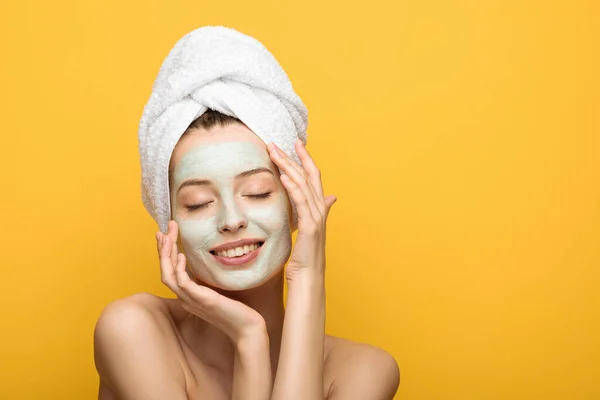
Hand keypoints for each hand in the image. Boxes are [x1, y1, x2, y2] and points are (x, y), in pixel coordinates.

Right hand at [156, 221, 265, 342]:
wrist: (246, 329)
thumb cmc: (235, 311)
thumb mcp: (217, 292)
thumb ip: (207, 282)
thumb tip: (203, 266)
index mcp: (188, 296)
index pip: (170, 272)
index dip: (165, 254)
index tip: (165, 235)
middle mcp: (186, 298)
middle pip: (164, 272)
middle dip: (162, 249)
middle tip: (162, 230)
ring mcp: (192, 300)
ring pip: (168, 276)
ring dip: (166, 255)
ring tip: (167, 237)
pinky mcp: (202, 300)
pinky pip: (183, 283)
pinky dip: (179, 269)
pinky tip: (181, 255)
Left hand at [267, 139, 336, 281]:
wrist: (307, 277)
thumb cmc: (305, 255)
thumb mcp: (308, 228)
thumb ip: (313, 211)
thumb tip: (329, 198)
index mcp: (319, 207)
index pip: (313, 176)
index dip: (305, 158)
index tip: (295, 143)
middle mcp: (320, 209)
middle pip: (308, 175)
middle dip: (293, 157)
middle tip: (276, 142)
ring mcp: (316, 217)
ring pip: (304, 184)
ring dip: (288, 166)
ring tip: (274, 152)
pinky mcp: (310, 227)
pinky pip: (301, 202)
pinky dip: (293, 187)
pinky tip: (283, 177)